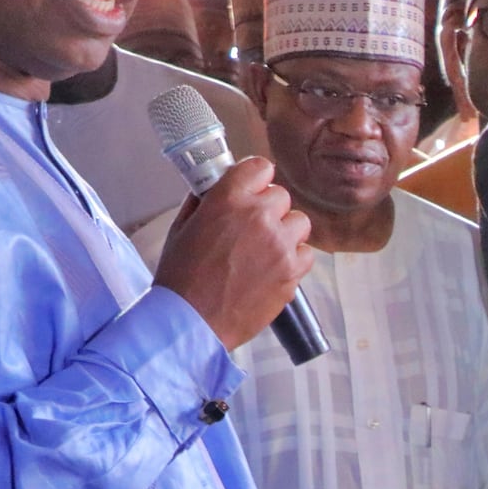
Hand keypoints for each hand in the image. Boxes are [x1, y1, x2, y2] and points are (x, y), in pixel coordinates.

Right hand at [152, 157, 312, 350]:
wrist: (191, 321)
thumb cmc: (181, 277)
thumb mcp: (181, 228)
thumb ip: (203, 201)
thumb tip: (215, 187)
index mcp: (228, 199)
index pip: (260, 167)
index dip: (256, 179)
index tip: (252, 189)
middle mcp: (259, 216)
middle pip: (281, 196)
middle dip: (268, 209)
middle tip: (251, 228)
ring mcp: (280, 244)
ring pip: (299, 222)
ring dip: (284, 232)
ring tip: (263, 250)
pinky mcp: (292, 271)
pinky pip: (306, 253)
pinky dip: (293, 259)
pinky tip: (272, 269)